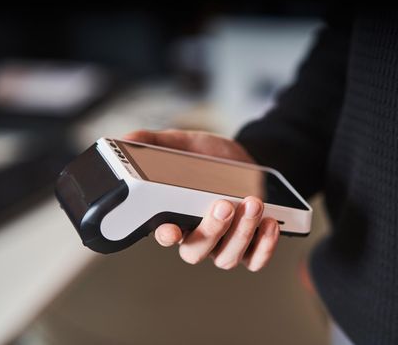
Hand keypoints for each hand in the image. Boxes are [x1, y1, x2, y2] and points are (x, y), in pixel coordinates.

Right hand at [123, 129, 279, 271]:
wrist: (250, 162)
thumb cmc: (212, 157)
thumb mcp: (184, 144)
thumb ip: (156, 143)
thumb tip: (128, 139)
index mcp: (177, 215)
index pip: (165, 234)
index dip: (166, 236)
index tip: (171, 228)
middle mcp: (199, 235)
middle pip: (196, 251)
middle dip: (211, 231)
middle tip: (224, 205)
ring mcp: (224, 244)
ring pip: (226, 257)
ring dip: (241, 234)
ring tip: (253, 204)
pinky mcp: (251, 246)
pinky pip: (256, 259)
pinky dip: (264, 246)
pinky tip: (269, 223)